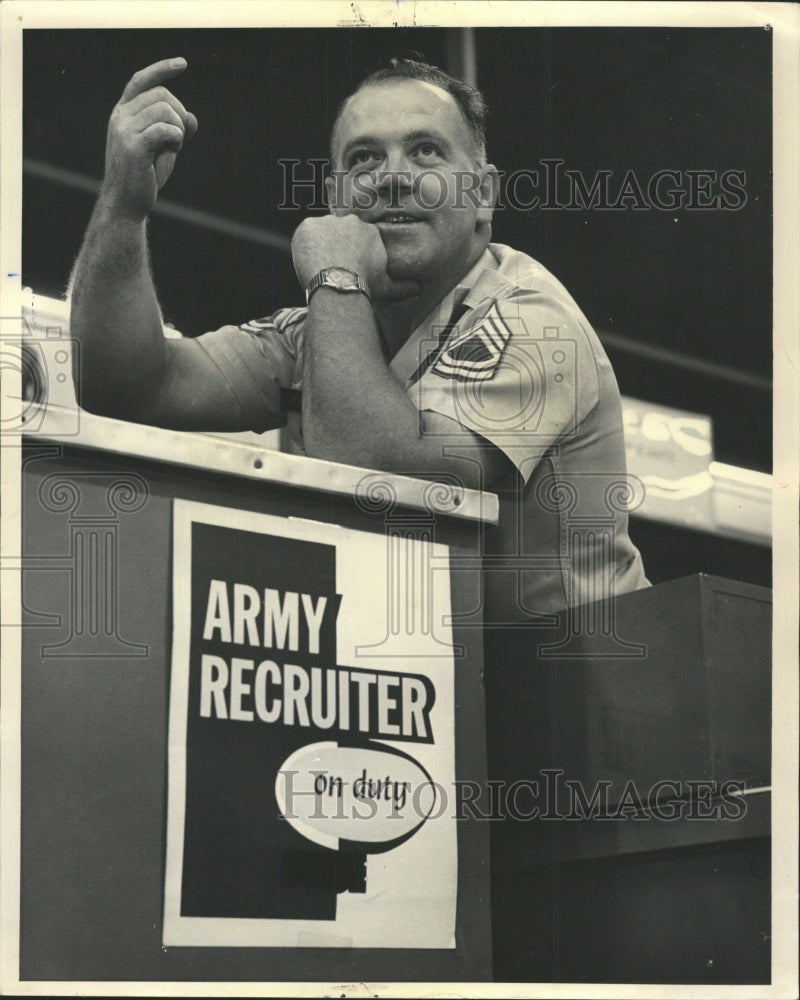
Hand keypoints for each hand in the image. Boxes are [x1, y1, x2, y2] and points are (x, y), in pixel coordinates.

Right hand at [100, 57, 197, 221]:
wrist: (127, 203)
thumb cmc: (145, 175)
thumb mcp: (164, 147)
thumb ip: (176, 129)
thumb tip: (191, 116)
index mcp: (123, 112)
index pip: (142, 80)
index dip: (162, 69)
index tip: (183, 64)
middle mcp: (120, 116)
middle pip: (162, 95)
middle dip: (179, 114)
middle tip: (178, 140)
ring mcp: (124, 130)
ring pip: (165, 110)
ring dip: (179, 129)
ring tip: (173, 148)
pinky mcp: (133, 146)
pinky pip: (165, 129)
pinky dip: (176, 138)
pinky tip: (173, 150)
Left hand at [291, 215, 419, 301]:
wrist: (340, 282)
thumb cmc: (365, 286)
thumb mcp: (386, 286)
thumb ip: (401, 286)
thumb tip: (418, 289)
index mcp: (369, 232)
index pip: (356, 238)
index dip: (348, 253)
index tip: (344, 268)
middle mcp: (350, 222)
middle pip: (338, 233)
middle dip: (334, 247)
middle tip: (330, 268)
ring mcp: (328, 221)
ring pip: (320, 232)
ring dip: (318, 246)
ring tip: (318, 267)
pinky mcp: (309, 224)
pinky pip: (304, 233)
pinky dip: (303, 245)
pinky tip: (307, 260)